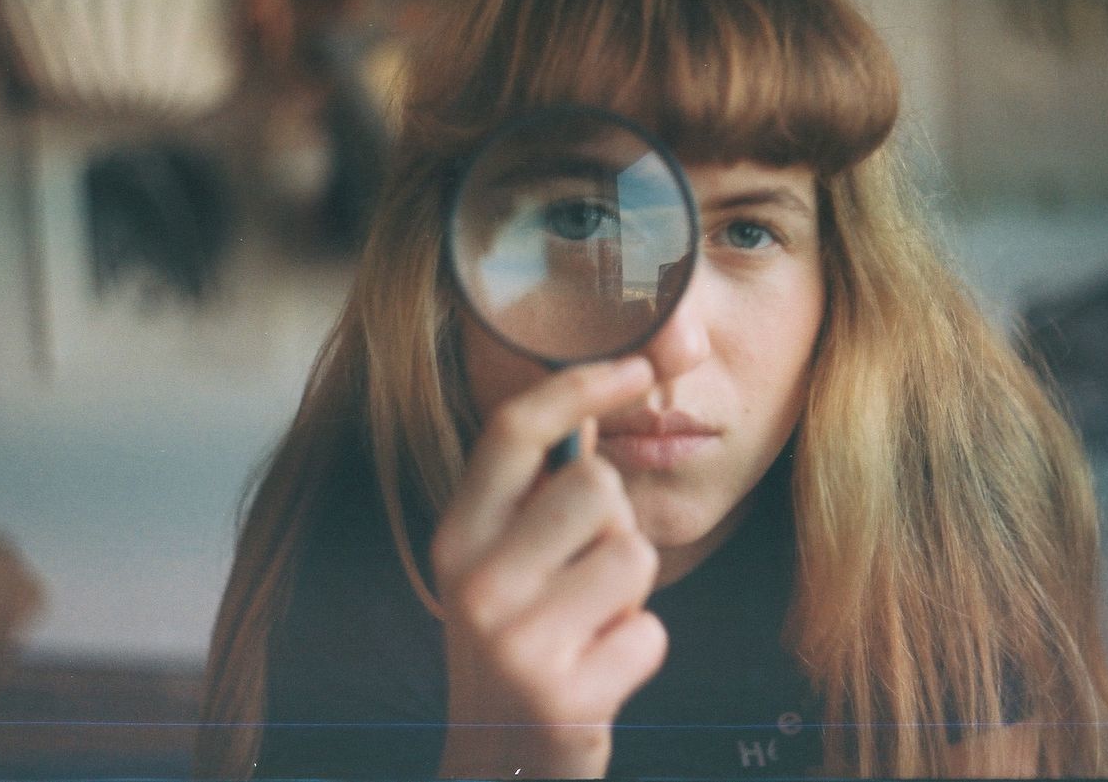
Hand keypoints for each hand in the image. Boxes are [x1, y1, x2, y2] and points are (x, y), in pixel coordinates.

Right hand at [431, 357, 668, 778]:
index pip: (513, 431)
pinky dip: (639, 650)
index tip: (638, 364)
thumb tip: (597, 394)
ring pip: (633, 554)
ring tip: (591, 623)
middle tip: (585, 572)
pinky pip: (651, 633)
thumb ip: (535, 492)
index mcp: (456, 536)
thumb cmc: (518, 639)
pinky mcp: (563, 698)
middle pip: (596, 484)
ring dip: (631, 592)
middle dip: (614, 522)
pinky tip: (599, 672)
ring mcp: (515, 642)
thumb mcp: (502, 562)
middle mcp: (473, 582)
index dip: (580, 383)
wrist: (500, 762)